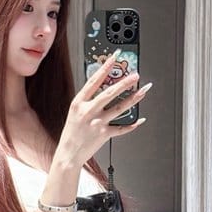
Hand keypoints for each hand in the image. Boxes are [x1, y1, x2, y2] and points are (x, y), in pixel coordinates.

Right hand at [55, 53, 150, 167]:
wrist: (68, 154)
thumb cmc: (71, 132)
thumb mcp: (75, 112)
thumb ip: (88, 100)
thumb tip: (105, 88)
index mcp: (78, 102)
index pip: (94, 81)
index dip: (105, 68)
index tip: (114, 58)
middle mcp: (88, 111)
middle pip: (109, 93)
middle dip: (124, 83)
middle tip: (135, 75)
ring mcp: (97, 123)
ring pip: (119, 108)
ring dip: (134, 98)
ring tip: (143, 90)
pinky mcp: (104, 134)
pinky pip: (122, 128)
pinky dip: (132, 124)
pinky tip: (140, 119)